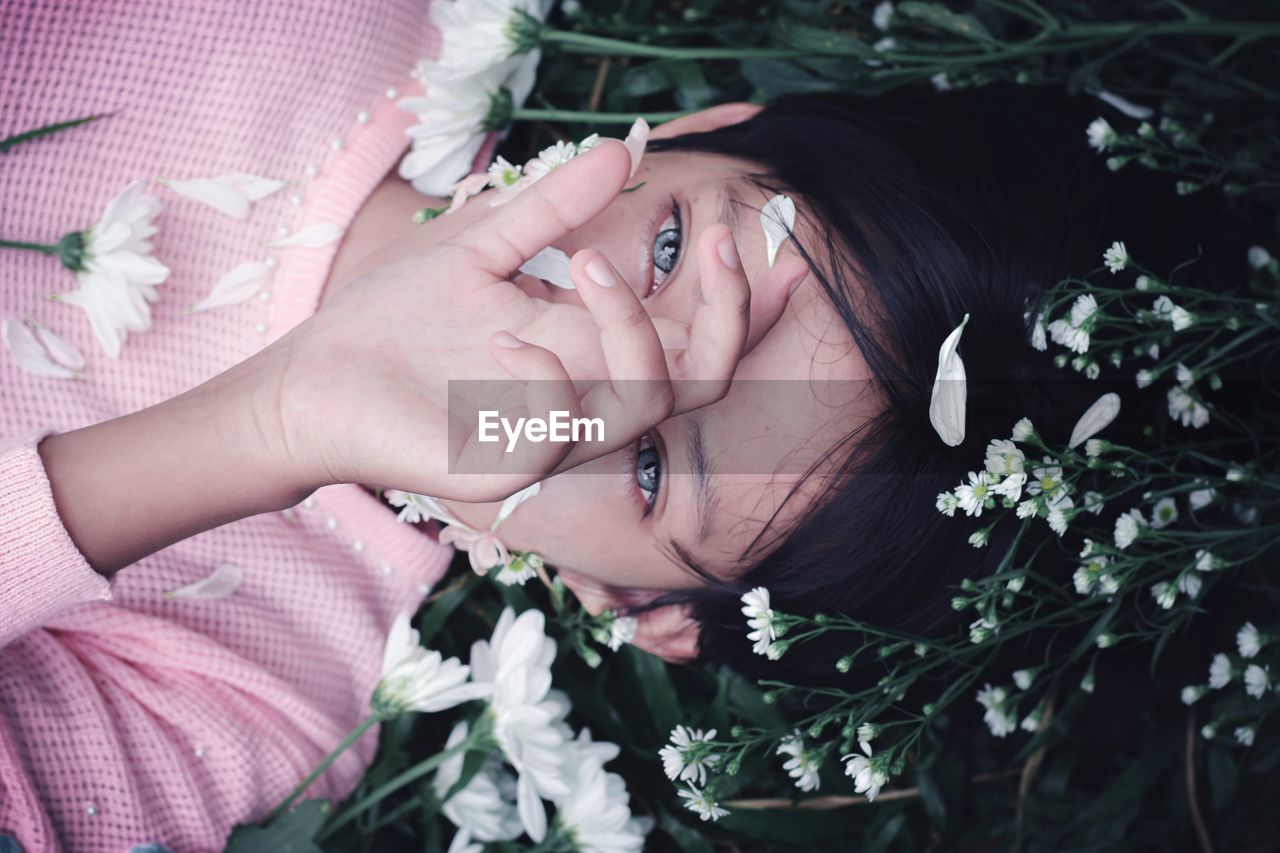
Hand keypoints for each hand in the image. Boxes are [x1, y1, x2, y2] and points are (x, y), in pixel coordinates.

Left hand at [252, 141, 797, 501]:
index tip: (744, 235)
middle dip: (727, 316)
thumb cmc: (393, 316)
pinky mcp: (511, 472)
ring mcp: (552, 439)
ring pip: (650, 403)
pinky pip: (566, 430)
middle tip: (717, 246)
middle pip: (703, 381)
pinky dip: (548, 375)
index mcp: (586, 347)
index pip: (689, 339)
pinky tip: (499, 338)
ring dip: (632, 326)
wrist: (312, 378)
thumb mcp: (480, 243)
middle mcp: (585, 396)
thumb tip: (621, 151)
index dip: (736, 301)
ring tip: (579, 263)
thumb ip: (551, 208)